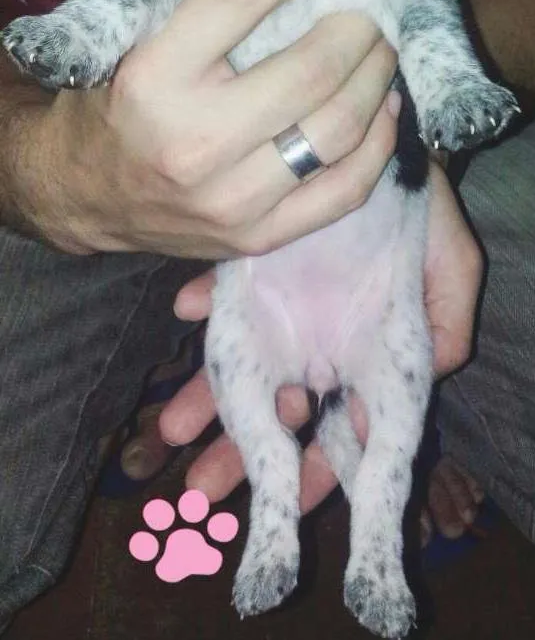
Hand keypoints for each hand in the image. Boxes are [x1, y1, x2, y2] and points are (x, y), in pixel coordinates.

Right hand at [17, 0, 398, 254]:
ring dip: (376, 77)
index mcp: (154, 77)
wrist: (85, 195)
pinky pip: (346, 190)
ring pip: (338, 129)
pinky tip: (384, 109)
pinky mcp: (258, 236)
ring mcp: (231, 199)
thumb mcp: (133, 36)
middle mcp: (193, 142)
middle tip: (369, 4)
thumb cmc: (115, 103)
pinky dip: (379, 144)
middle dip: (357, 25)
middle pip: (311, 69)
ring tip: (381, 49)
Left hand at [159, 163, 482, 512]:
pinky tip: (189, 306)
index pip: (339, 425)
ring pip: (239, 365)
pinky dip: (206, 301)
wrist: (378, 141)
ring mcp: (277, 304)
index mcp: (363, 354)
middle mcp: (316, 338)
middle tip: (203, 487)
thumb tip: (422, 387)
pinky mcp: (249, 266)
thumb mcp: (452, 266)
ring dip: (207, 396)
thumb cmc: (422, 207)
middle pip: (276, 408)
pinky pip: (221, 291)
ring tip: (173, 427)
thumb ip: (445, 328)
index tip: (286, 501)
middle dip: (241, 451)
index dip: (316, 468)